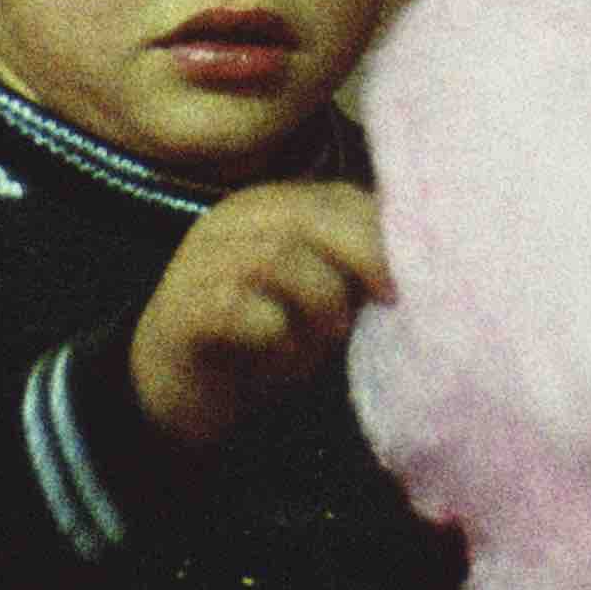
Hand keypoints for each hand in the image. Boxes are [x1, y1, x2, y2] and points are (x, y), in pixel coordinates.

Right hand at [126, 179, 389, 458]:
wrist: (172, 392)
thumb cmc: (256, 342)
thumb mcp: (313, 301)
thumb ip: (349, 272)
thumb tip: (412, 267)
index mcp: (268, 208)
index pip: (336, 197)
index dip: (382, 228)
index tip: (418, 271)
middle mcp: (232, 222)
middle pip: (310, 217)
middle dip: (362, 255)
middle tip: (389, 298)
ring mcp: (202, 262)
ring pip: (279, 258)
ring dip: (319, 302)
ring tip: (327, 337)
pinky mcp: (186, 310)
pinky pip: (246, 311)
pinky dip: (278, 338)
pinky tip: (280, 360)